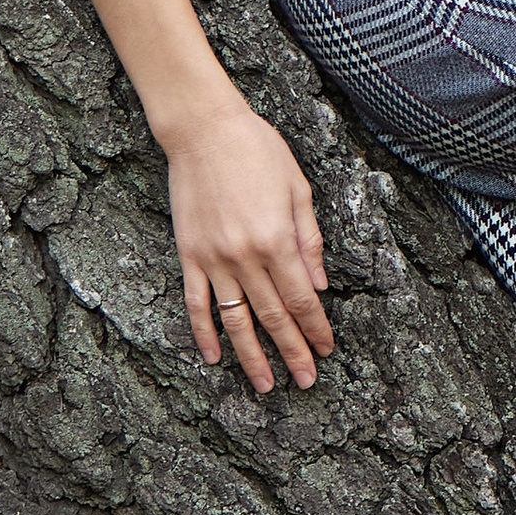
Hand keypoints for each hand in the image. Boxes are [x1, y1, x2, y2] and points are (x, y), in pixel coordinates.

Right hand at [164, 100, 332, 390]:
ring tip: (266, 385)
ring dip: (252, 356)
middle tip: (306, 381)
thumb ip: (309, 238)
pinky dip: (204, 334)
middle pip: (273, 316)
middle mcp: (246, 256)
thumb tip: (319, 284)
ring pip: (236, 320)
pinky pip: (196, 303)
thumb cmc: (257, 149)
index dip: (315, 328)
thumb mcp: (297, 187)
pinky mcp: (189, 255)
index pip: (301, 298)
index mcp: (277, 239)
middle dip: (293, 352)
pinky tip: (214, 358)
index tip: (326, 350)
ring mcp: (214, 259)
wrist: (203, 130)